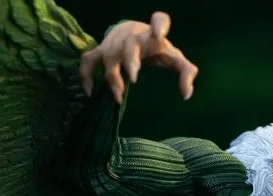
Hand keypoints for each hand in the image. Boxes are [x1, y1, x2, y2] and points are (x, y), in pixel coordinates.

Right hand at [79, 12, 198, 103]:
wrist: (132, 32)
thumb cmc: (157, 48)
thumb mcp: (174, 58)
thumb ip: (186, 72)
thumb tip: (186, 95)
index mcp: (153, 35)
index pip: (159, 21)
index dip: (159, 25)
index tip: (160, 34)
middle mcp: (132, 37)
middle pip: (129, 46)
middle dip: (130, 61)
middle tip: (133, 80)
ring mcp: (114, 44)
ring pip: (108, 58)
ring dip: (112, 77)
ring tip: (119, 97)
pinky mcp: (101, 51)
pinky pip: (88, 61)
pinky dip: (86, 75)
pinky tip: (90, 92)